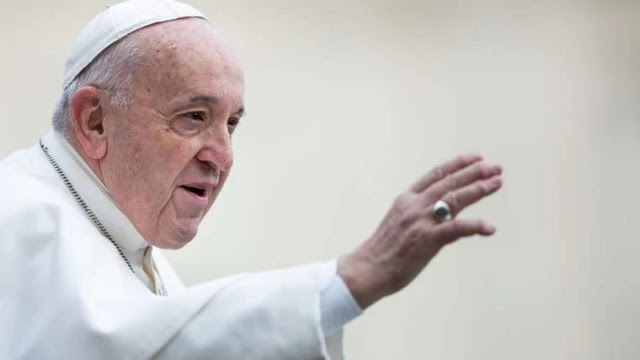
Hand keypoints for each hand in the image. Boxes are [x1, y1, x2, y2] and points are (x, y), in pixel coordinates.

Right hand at [337, 154, 502, 308]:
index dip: (458, 164)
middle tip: (495, 168)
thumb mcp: (398, 221)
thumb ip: (417, 212)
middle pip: (449, 182)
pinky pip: (456, 229)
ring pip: (455, 199)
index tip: (476, 158)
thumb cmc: (384, 250)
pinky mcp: (428, 240)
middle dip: (475, 173)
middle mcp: (415, 205)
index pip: (436, 174)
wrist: (368, 268)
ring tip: (496, 183)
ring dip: (479, 190)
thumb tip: (439, 211)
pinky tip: (490, 228)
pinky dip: (475, 226)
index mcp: (406, 199)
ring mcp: (421, 221)